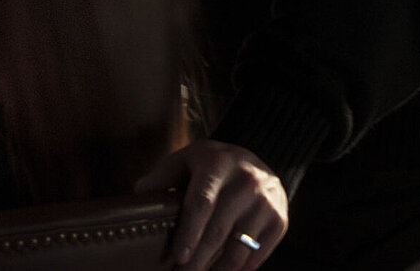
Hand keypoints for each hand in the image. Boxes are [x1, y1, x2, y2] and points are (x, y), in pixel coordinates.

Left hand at [136, 140, 288, 270]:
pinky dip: (240, 269)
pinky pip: (259, 253)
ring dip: (219, 269)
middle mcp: (247, 183)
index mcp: (217, 165)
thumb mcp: (185, 158)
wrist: (257, 161)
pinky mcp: (279, 221)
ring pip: (240, 247)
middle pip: (219, 230)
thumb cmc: (211, 164)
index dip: (190, 233)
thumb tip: (139, 195)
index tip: (179, 257)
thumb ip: (162, 176)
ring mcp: (267, 203)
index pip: (201, 204)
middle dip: (199, 259)